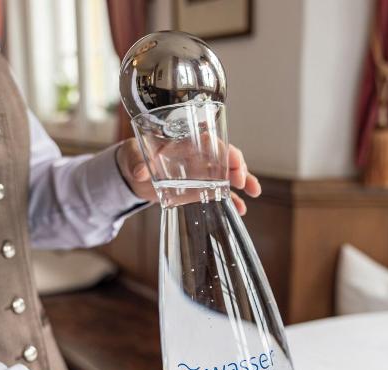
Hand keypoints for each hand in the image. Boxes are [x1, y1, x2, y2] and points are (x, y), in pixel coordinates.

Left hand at [116, 138, 261, 214]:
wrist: (134, 174)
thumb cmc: (136, 156)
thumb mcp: (133, 156)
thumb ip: (136, 163)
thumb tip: (140, 172)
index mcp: (185, 143)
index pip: (209, 143)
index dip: (224, 150)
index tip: (234, 160)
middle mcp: (198, 157)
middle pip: (224, 158)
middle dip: (238, 167)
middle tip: (243, 181)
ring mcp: (202, 174)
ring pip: (228, 175)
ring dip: (243, 182)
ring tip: (254, 192)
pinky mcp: (201, 189)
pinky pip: (220, 194)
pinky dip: (232, 200)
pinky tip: (241, 209)